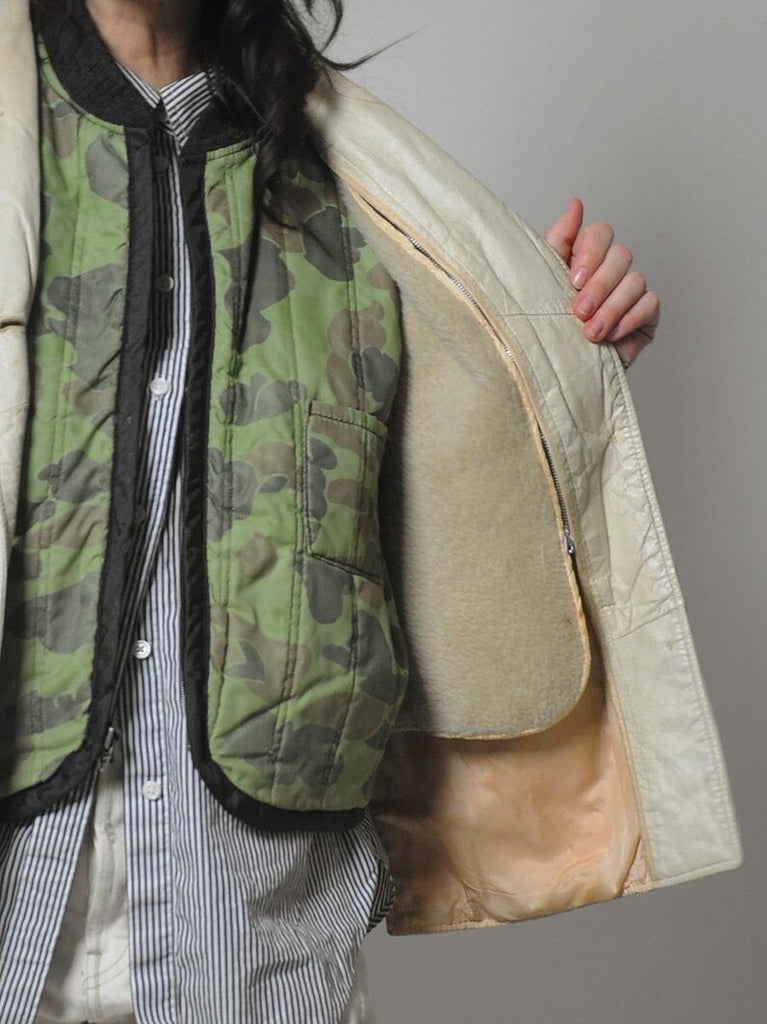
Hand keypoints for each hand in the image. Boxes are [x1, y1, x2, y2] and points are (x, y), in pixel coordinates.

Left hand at [544, 198, 659, 367]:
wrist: (559, 368)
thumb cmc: (548, 324)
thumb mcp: (544, 279)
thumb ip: (559, 240)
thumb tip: (575, 205)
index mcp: (586, 256)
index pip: (600, 233)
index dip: (590, 252)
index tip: (573, 280)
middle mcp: (611, 269)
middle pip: (620, 256)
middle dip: (598, 286)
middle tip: (578, 311)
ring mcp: (631, 290)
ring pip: (635, 280)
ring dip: (610, 308)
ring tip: (589, 332)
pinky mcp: (646, 313)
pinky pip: (649, 304)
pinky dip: (628, 319)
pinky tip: (610, 336)